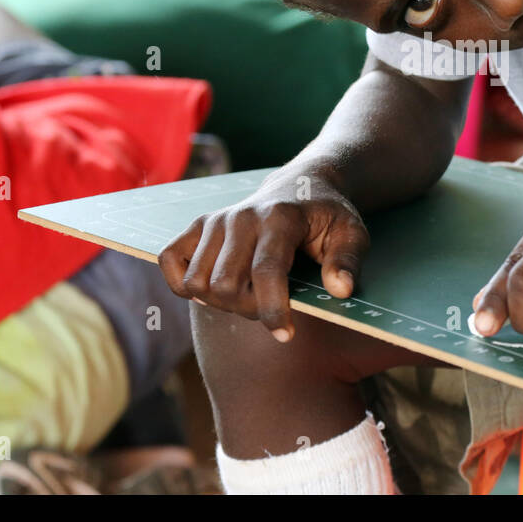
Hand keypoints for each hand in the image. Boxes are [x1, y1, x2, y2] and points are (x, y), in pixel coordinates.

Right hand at [157, 171, 368, 341]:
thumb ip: (348, 260)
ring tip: (248, 295)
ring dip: (220, 302)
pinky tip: (213, 287)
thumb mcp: (352, 234)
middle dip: (248, 309)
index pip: (266, 271)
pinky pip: (170, 261)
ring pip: (197, 282)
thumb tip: (339, 290)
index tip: (286, 334)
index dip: (272, 310)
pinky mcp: (198, 224)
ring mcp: (216, 220)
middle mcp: (242, 216)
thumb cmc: (327, 217)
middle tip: (270, 306)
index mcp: (280, 218)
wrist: (300, 186)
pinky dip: (184, 283)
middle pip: (225, 284)